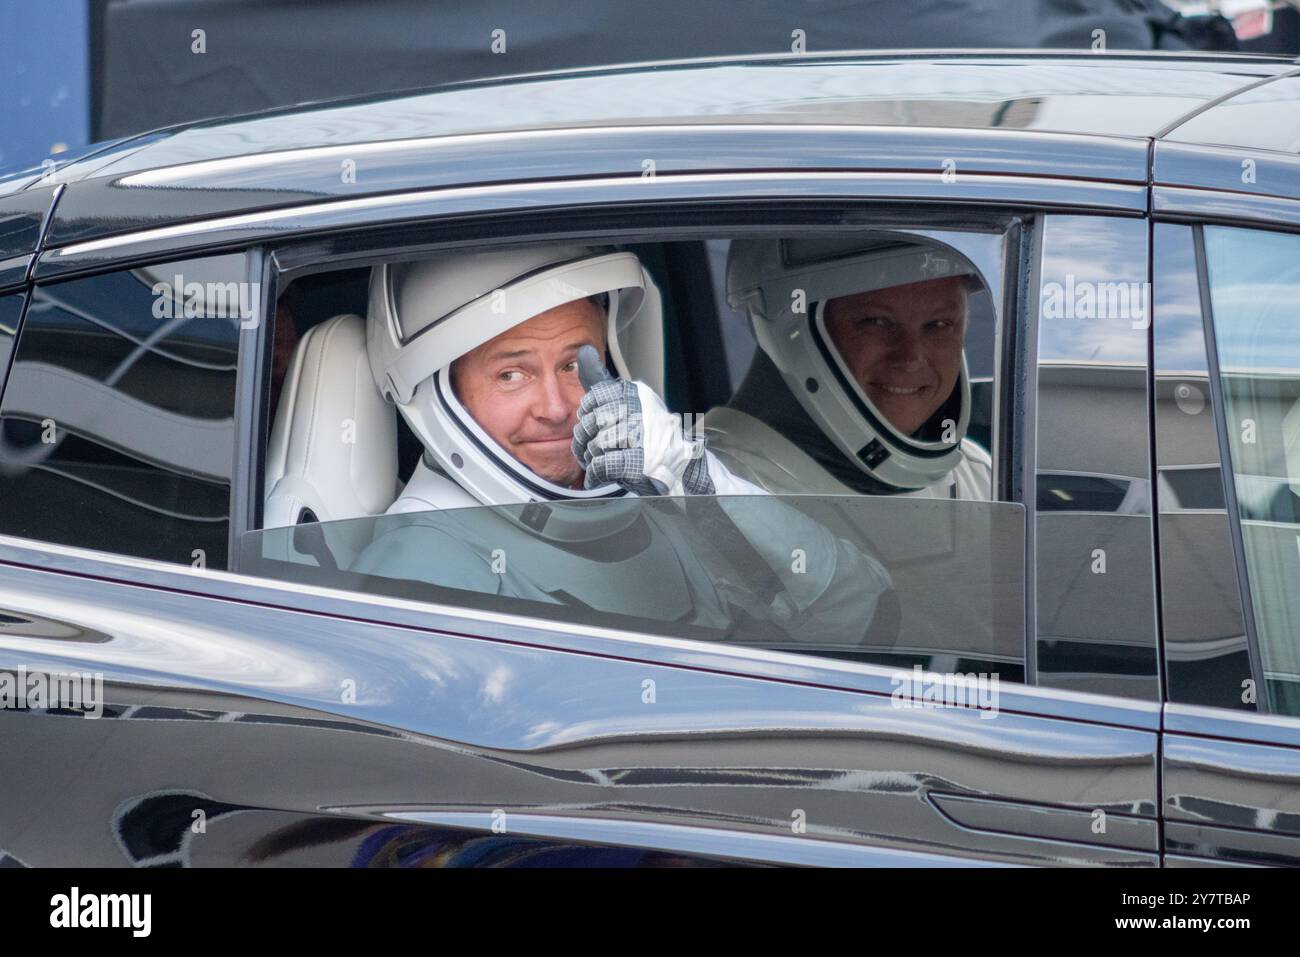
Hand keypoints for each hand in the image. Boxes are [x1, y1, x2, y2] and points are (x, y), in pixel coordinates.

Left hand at [571, 345, 711, 494]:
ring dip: (592, 458)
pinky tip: (600, 475)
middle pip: (593, 422)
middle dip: (586, 439)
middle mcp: (640, 412)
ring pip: (596, 445)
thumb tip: (584, 351)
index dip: (589, 415)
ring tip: (599, 461)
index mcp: (636, 395)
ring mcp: (642, 438)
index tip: (596, 424)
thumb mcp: (626, 402)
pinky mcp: (639, 464)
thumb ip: (601, 380)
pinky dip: (596, 474)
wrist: (681, 467)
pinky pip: (602, 465)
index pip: (595, 398)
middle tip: (592, 447)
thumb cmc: (648, 435)